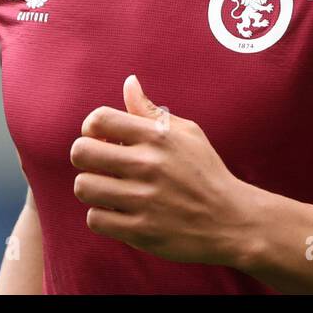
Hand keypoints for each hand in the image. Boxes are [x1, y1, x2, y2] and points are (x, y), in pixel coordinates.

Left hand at [70, 74, 257, 265]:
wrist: (231, 221)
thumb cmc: (206, 172)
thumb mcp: (187, 133)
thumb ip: (150, 110)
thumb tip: (128, 82)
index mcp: (157, 136)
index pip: (98, 119)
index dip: (91, 127)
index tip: (101, 138)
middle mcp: (147, 165)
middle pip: (81, 152)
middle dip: (84, 157)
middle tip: (99, 164)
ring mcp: (143, 199)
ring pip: (84, 186)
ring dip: (91, 187)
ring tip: (108, 189)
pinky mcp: (140, 231)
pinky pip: (95, 219)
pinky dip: (102, 216)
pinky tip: (118, 211)